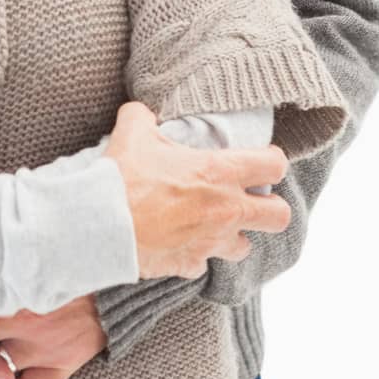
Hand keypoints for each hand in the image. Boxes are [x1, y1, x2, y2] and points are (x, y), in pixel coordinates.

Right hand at [103, 101, 291, 278]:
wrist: (100, 224)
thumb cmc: (121, 177)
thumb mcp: (133, 131)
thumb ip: (144, 116)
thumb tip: (142, 113)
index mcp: (219, 172)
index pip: (274, 165)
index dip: (271, 161)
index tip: (260, 162)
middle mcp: (225, 210)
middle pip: (279, 216)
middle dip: (269, 207)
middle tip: (248, 199)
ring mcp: (210, 242)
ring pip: (245, 246)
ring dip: (232, 235)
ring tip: (213, 224)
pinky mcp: (189, 265)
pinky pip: (203, 264)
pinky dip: (194, 255)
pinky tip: (177, 243)